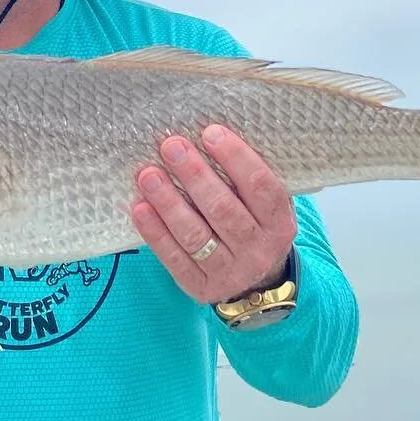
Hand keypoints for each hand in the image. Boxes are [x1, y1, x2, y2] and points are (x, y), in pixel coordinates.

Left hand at [130, 125, 296, 305]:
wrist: (258, 284)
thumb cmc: (254, 226)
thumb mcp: (264, 205)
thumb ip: (246, 178)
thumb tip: (208, 134)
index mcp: (279, 223)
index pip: (261, 186)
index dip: (236, 158)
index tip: (210, 133)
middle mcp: (259, 249)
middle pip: (223, 209)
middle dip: (195, 175)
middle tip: (171, 146)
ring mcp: (231, 272)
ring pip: (195, 235)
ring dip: (169, 202)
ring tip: (148, 175)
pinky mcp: (202, 288)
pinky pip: (175, 258)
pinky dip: (155, 232)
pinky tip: (140, 207)